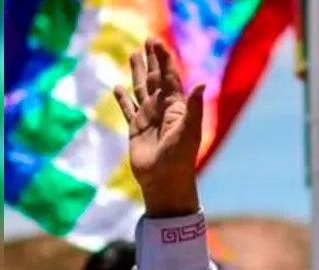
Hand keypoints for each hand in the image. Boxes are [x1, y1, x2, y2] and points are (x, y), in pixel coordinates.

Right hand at [113, 39, 203, 217]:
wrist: (165, 181)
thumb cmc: (181, 158)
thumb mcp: (190, 131)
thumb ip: (194, 107)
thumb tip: (202, 82)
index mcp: (177, 108)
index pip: (169, 78)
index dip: (164, 60)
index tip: (158, 42)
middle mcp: (162, 110)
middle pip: (155, 78)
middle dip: (152, 60)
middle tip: (148, 39)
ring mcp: (148, 119)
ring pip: (141, 89)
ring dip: (137, 72)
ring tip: (133, 54)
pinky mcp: (135, 130)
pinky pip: (128, 110)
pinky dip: (122, 99)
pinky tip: (117, 87)